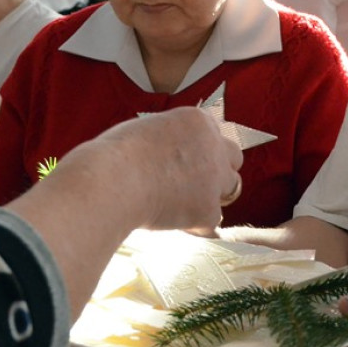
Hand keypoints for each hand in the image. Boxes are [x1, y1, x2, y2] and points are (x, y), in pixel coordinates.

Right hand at [71, 106, 243, 231]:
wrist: (113, 179)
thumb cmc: (116, 153)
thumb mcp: (146, 130)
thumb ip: (166, 140)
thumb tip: (163, 156)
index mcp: (197, 120)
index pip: (212, 133)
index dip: (199, 148)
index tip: (184, 160)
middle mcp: (214, 146)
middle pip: (234, 158)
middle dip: (219, 169)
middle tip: (193, 182)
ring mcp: (215, 178)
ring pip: (230, 189)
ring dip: (211, 196)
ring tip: (182, 205)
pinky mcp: (208, 210)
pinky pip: (210, 222)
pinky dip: (194, 225)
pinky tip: (169, 223)